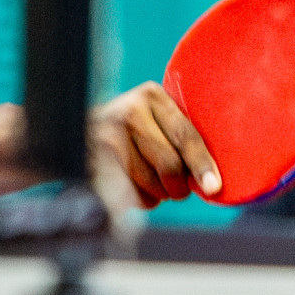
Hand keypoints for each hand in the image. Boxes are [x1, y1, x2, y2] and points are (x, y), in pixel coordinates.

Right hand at [90, 81, 221, 208]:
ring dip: (156, 193)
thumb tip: (212, 183)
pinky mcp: (95, 162)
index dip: (201, 164)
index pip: (185, 136)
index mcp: (151, 95)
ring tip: (145, 177)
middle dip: (177, 185)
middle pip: (170, 164)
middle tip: (176, 188)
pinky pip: (131, 195)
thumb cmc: (134, 132)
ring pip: (152, 184)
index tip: (213, 187)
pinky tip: (130, 183)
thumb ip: (182, 138)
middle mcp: (127, 111)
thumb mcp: (157, 120)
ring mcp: (107, 136)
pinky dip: (139, 198)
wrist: (80, 128)